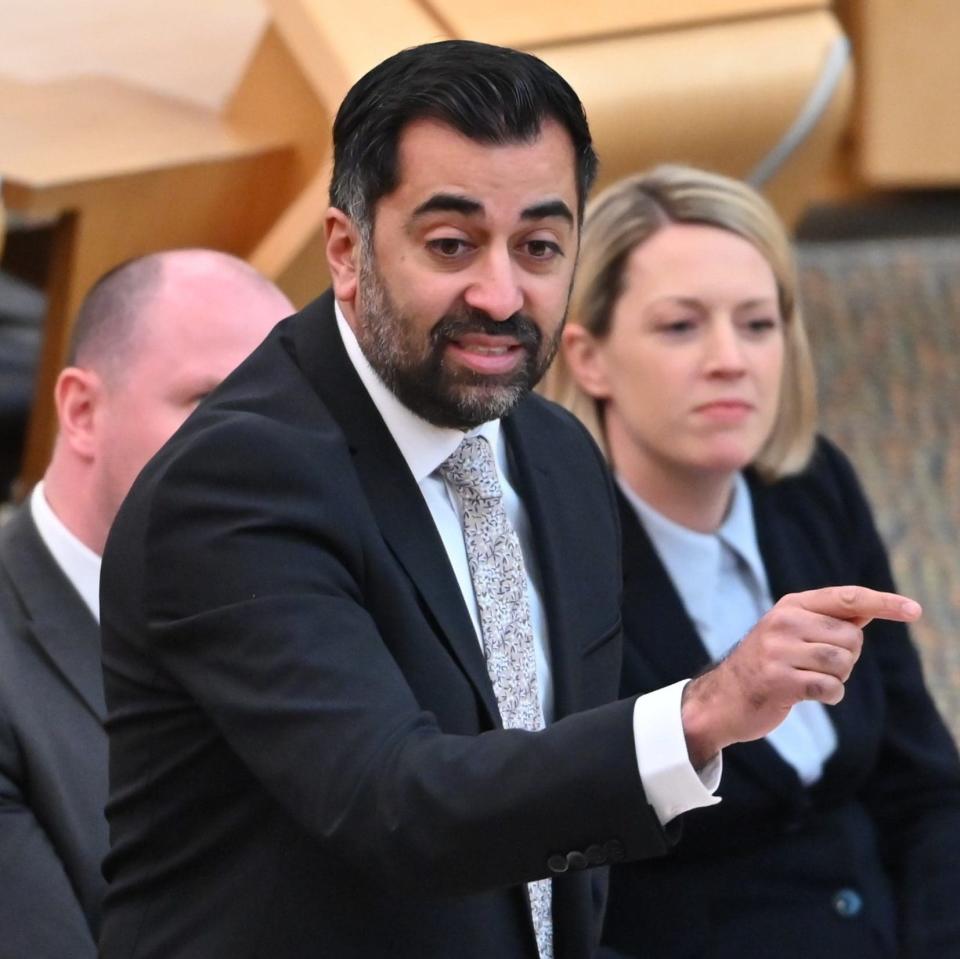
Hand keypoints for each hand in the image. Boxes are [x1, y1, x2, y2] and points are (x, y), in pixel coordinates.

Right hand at [681, 585, 920, 767]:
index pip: (847, 599)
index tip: (914, 610)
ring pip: (843, 664)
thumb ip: (827, 621)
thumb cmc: (766, 666)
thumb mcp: (791, 633)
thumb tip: (870, 609)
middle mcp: (783, 622)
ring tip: (809, 679)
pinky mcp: (778, 680)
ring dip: (837, 679)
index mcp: (790, 606)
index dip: (884, 603)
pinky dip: (829, 696)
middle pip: (851, 638)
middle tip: (817, 666)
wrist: (723, 699)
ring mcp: (778, 650)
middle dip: (847, 658)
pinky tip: (805, 695)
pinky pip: (830, 688)